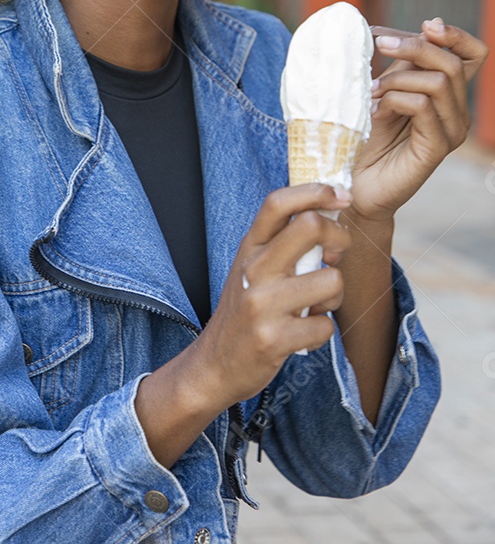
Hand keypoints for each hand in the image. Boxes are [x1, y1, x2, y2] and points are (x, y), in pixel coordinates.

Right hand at [191, 183, 352, 410]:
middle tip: (336, 254)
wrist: (214, 364)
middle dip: (340, 237)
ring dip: (333, 297)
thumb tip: (328, 216)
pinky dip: (322, 331)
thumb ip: (281, 243)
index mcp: (249, 247)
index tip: (341, 196)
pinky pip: (325, 325)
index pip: (277, 202)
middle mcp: (253, 269)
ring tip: (314, 306)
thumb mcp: (252, 267)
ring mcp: (262, 303)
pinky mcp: (274, 339)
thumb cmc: (244, 310)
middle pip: (310, 227)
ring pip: (330, 280)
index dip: (315, 191)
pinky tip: (302, 334)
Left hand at [351, 18, 487, 223]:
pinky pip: (422, 106)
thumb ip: (404, 66)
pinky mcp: (436, 149)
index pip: (473, 54)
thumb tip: (421, 29)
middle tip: (380, 45)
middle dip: (414, 47)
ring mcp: (450, 132)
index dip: (454, 34)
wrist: (351, 181)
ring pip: (440, 82)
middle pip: (453, 62)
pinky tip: (375, 112)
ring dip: (397, 79)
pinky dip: (394, 100)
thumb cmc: (364, 135)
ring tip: (371, 93)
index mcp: (448, 94)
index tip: (425, 25)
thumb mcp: (385, 89)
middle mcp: (457, 112)